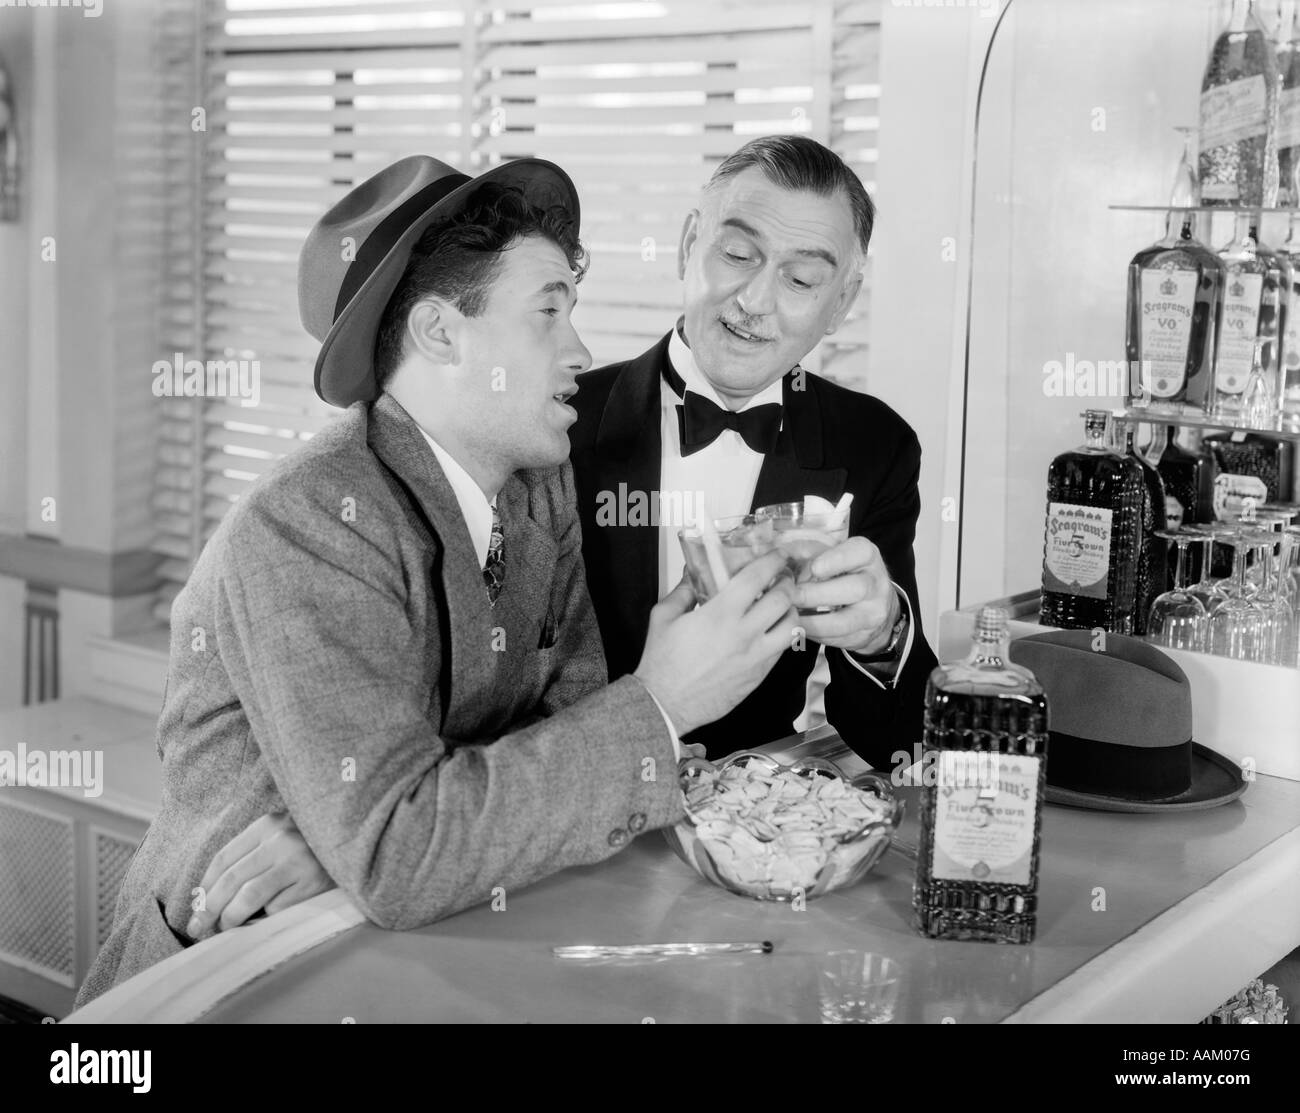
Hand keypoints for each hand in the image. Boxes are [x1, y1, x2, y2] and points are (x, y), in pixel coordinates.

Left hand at [186, 813, 335, 939]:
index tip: (195, 907)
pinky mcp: (313, 883)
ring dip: (230, 918)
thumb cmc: (309, 845)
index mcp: (267, 825)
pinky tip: (267, 916)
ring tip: (225, 928)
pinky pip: (276, 908)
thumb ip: (250, 856)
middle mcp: (281, 840)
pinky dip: (266, 917)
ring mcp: (298, 861)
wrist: (356, 841)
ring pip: (248, 897)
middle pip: (231, 880)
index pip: (223, 858)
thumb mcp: (279, 837)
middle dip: (208, 909)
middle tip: (197, 928)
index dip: (204, 887)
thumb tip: (207, 897)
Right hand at [634, 551, 799, 735]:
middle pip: (783, 599)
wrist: (665, 704)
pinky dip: (782, 634)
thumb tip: (693, 574)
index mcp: (721, 614)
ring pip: (792, 626)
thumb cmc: (662, 662)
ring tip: (782, 604)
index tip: (777, 555)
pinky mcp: (759, 675)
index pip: (758, 578)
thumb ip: (683, 591)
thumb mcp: (663, 617)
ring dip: (790, 610)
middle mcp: (744, 634)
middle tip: (783, 577)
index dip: (772, 561)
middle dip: (788, 582)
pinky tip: (771, 629)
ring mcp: (755, 657)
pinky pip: (782, 649)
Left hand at [791, 536, 900, 653]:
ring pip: (845, 621)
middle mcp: (876, 583)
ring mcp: (873, 612)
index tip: (814, 567)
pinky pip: (837, 638)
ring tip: (791, 615)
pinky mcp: (864, 635)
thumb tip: (781, 557)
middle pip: (855, 588)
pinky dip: (814, 634)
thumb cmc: (840, 573)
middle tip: (792, 596)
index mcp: (867, 556)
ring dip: (812, 621)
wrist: (871, 605)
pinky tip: (799, 628)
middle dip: (818, 594)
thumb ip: (806, 552)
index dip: (836, 559)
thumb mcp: (829, 556)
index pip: (860, 552)